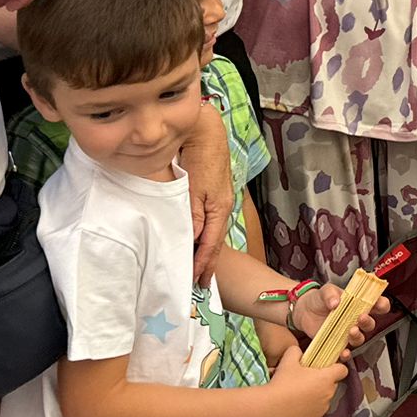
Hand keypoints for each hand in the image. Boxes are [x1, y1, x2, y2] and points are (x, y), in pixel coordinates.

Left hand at [180, 106, 233, 283]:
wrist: (206, 132)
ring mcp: (220, 200)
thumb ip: (194, 215)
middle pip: (215, 242)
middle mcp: (222, 207)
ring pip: (213, 232)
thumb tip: (194, 239)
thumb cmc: (200, 157)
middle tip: (201, 284)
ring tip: (201, 269)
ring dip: (207, 251)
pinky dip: (205, 237)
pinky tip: (199, 241)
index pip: (211, 244)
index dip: (204, 264)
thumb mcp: (195, 188)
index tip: (197, 282)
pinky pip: (210, 223)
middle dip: (209, 263)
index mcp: (219, 208)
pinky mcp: (214, 194)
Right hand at [263, 345, 349, 416]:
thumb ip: (297, 351)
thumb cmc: (281, 382)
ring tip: (298, 394)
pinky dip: (309, 409)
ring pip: (324, 399)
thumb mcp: (288, 359)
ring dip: (316, 396)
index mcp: (326, 378)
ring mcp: (322, 409)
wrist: (268, 407)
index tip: (325, 368)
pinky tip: (296, 406)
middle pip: (332, 385)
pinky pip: (316, 412)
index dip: (335, 367)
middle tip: (306, 380)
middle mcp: (328, 394)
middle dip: (323, 382)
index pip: (342, 370)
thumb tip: (300, 351)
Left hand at [292, 280, 386, 350]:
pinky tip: (343, 352)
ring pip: (360, 338)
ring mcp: (346, 332)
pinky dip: (346, 354)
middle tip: (360, 318)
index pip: (377, 305)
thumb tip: (336, 302)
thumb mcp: (325, 291)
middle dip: (368, 322)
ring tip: (351, 331)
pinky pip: (345, 352)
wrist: (303, 311)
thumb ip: (331, 294)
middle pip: (370, 324)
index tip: (380, 305)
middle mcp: (355, 319)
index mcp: (358, 304)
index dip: (382, 305)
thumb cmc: (319, 298)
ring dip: (358, 337)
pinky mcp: (336, 343)